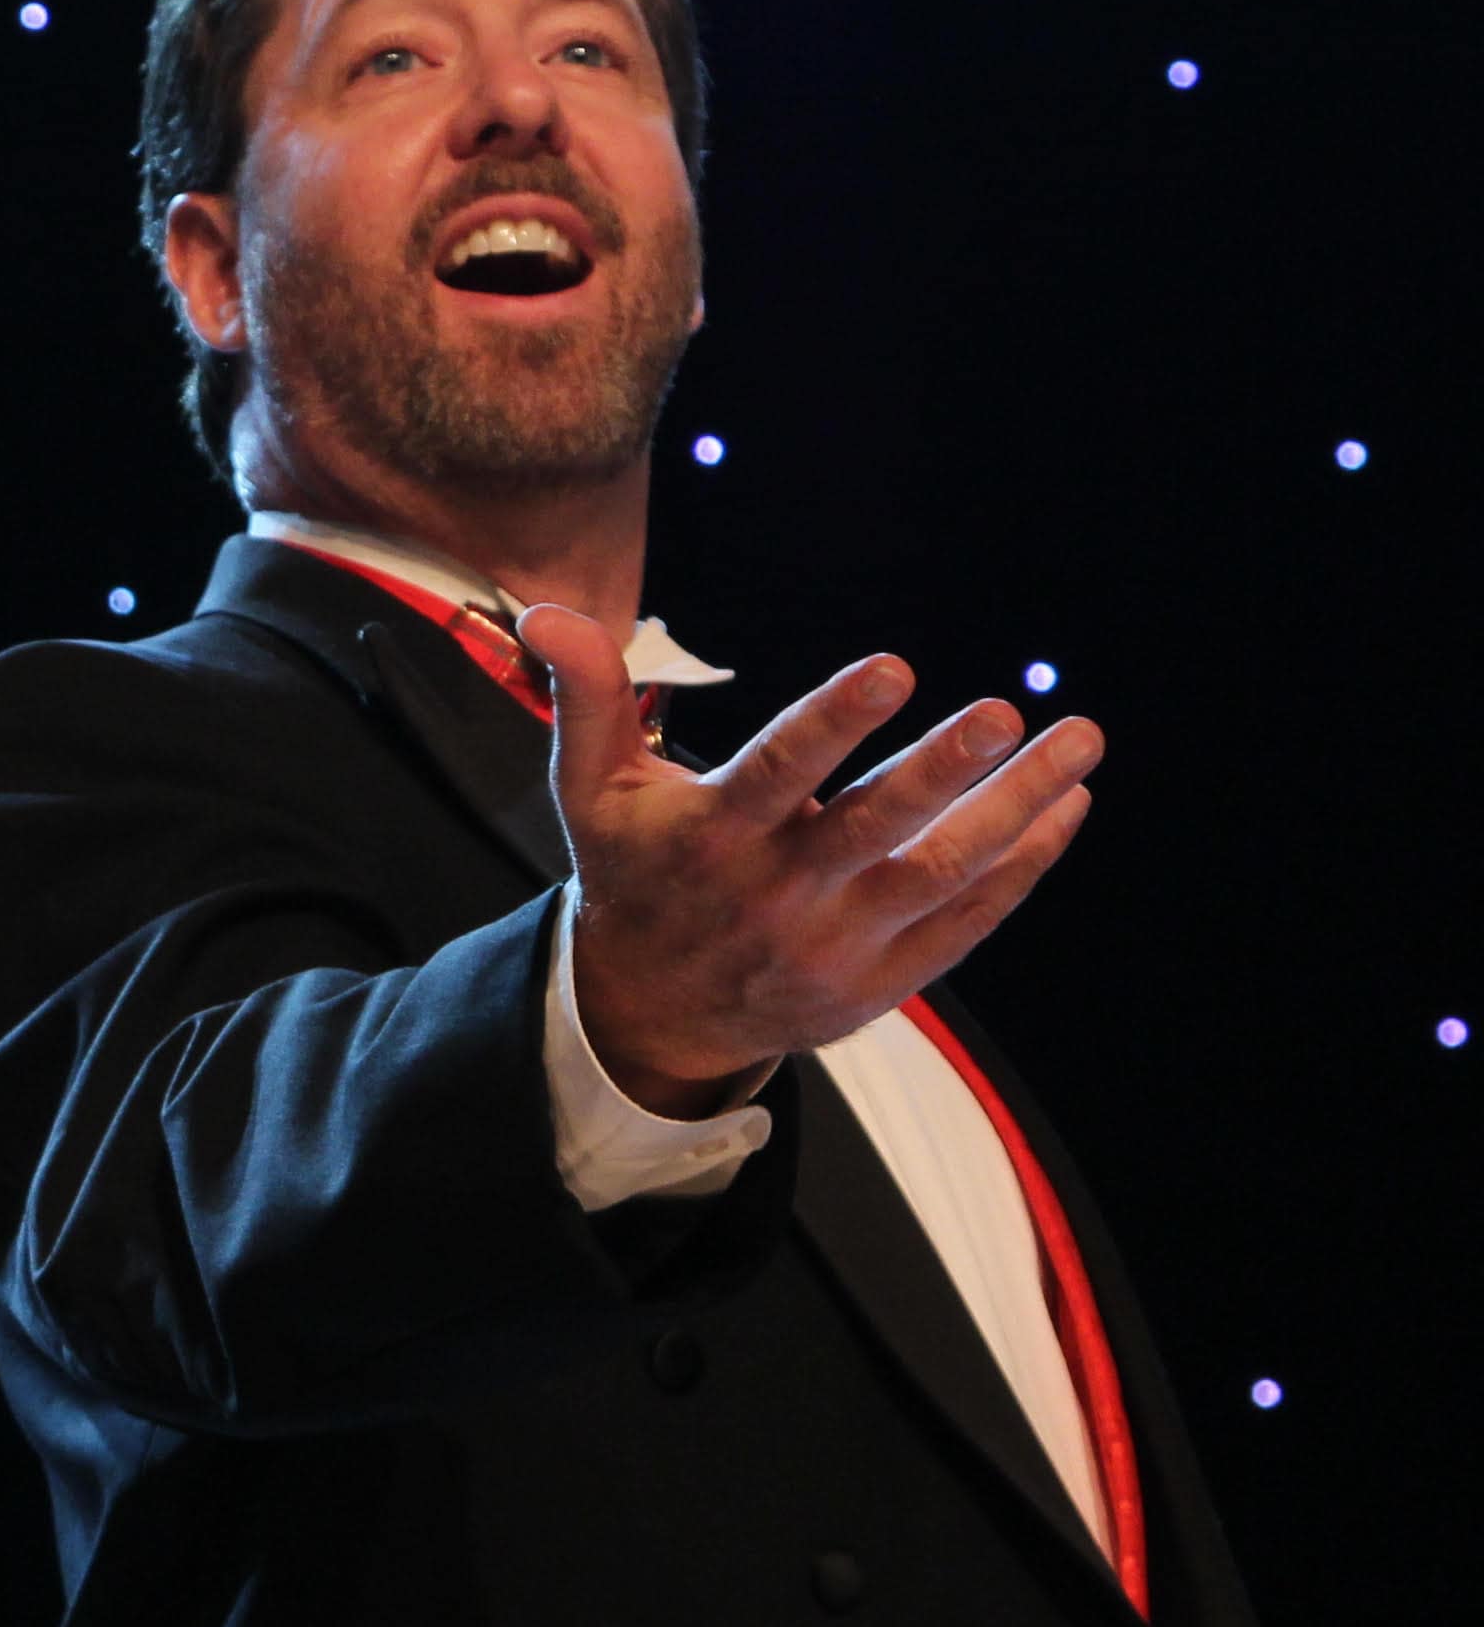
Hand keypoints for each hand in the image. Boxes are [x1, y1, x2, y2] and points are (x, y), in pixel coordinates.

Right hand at [530, 601, 1099, 1116]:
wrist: (650, 1015)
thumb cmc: (632, 874)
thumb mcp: (592, 790)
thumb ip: (587, 696)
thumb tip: (548, 611)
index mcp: (709, 839)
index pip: (777, 773)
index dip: (835, 721)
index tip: (895, 668)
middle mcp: (775, 895)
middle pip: (874, 828)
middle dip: (945, 770)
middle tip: (1006, 713)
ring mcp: (834, 945)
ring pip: (940, 874)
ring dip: (1016, 810)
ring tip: (1078, 743)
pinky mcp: (879, 981)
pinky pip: (965, 923)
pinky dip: (1022, 868)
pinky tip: (1065, 809)